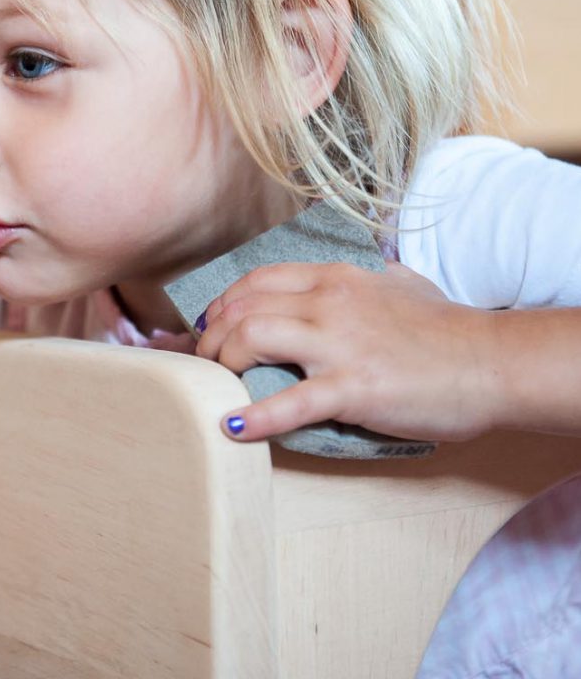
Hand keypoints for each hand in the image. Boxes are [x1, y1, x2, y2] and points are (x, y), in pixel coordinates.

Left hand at [196, 261, 500, 443]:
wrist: (492, 363)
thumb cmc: (447, 328)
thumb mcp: (403, 282)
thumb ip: (372, 275)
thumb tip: (368, 270)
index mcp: (335, 278)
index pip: (257, 280)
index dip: (223, 303)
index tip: (211, 325)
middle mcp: (328, 302)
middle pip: (243, 307)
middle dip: (211, 335)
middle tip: (203, 359)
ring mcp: (339, 343)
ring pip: (252, 337)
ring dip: (222, 361)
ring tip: (216, 383)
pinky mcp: (353, 388)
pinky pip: (291, 401)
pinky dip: (256, 416)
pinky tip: (232, 426)